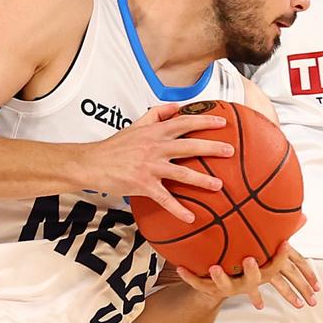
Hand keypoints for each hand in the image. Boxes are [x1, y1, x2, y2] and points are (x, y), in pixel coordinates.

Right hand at [93, 103, 232, 221]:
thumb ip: (156, 114)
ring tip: (219, 185)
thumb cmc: (113, 147)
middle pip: (189, 145)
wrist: (91, 163)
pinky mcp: (143, 184)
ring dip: (202, 180)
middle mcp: (155, 147)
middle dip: (212, 147)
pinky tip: (190, 217)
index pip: (184, 122)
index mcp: (154, 132)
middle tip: (230, 151)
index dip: (204, 120)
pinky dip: (178, 209)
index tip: (222, 121)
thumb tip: (176, 106)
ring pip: (182, 173)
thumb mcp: (134, 125)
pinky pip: (165, 198)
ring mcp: (150, 166)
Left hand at [176, 243, 319, 309]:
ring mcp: (225, 288)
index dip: (281, 257)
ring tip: (214, 267)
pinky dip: (189, 276)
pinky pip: (197, 284)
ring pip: (224, 286)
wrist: (213, 289)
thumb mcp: (258, 249)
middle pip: (252, 281)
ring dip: (220, 277)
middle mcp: (244, 283)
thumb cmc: (240, 263)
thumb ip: (275, 232)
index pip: (275, 268)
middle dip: (251, 272)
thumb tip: (302, 215)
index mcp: (257, 274)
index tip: (285, 242)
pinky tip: (180, 267)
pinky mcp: (207, 289)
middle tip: (250, 259)